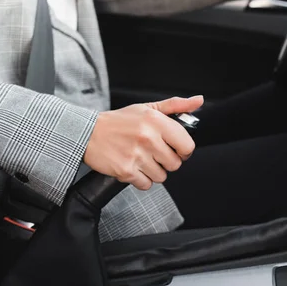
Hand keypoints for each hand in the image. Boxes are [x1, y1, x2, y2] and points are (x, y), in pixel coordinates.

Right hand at [83, 96, 203, 190]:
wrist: (88, 133)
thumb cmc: (119, 121)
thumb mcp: (148, 108)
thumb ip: (176, 105)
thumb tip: (198, 100)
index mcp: (156, 121)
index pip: (187, 146)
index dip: (183, 150)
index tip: (175, 149)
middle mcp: (148, 138)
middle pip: (175, 164)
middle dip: (166, 161)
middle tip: (152, 153)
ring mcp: (137, 156)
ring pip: (162, 176)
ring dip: (153, 171)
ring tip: (141, 159)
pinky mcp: (126, 171)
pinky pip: (147, 184)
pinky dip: (141, 179)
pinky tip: (133, 166)